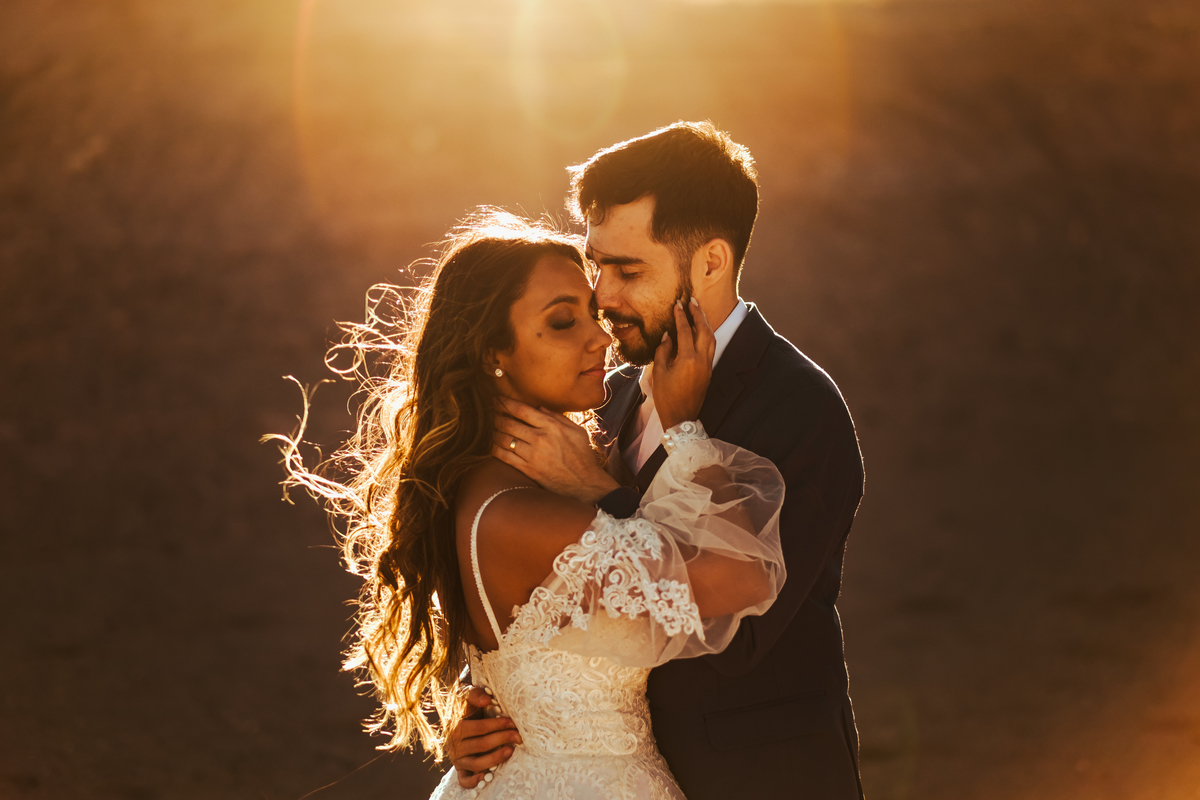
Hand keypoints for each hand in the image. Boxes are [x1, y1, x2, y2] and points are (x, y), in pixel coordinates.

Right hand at [447, 686, 522, 788]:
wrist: (456, 719)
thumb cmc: (467, 707)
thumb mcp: (468, 696)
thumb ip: (475, 694)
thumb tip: (486, 699)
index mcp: (457, 726)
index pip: (479, 727)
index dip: (498, 725)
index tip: (513, 722)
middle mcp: (455, 744)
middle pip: (481, 745)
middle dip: (502, 739)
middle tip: (519, 736)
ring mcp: (457, 758)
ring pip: (475, 763)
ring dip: (494, 758)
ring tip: (510, 751)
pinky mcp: (460, 770)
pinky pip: (464, 779)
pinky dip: (474, 781)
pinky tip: (487, 776)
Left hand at [492, 398, 619, 503]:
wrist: (585, 484)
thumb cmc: (583, 456)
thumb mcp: (576, 431)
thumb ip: (558, 417)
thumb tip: (539, 408)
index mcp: (551, 426)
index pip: (522, 410)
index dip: (506, 403)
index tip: (496, 399)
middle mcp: (540, 438)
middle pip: (509, 423)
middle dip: (495, 416)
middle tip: (486, 412)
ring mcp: (532, 455)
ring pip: (504, 439)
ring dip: (492, 432)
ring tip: (485, 427)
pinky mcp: (528, 470)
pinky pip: (505, 457)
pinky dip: (494, 449)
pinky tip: (489, 444)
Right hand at [652, 297, 714, 429]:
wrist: (681, 417)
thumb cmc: (666, 397)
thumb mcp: (658, 372)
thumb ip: (663, 350)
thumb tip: (668, 334)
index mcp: (687, 359)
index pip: (685, 331)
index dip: (681, 316)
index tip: (678, 304)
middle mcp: (701, 360)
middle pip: (704, 330)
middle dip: (698, 313)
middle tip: (692, 301)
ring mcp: (707, 365)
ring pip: (711, 338)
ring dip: (705, 323)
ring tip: (698, 311)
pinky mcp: (709, 370)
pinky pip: (711, 347)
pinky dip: (706, 335)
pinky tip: (699, 330)